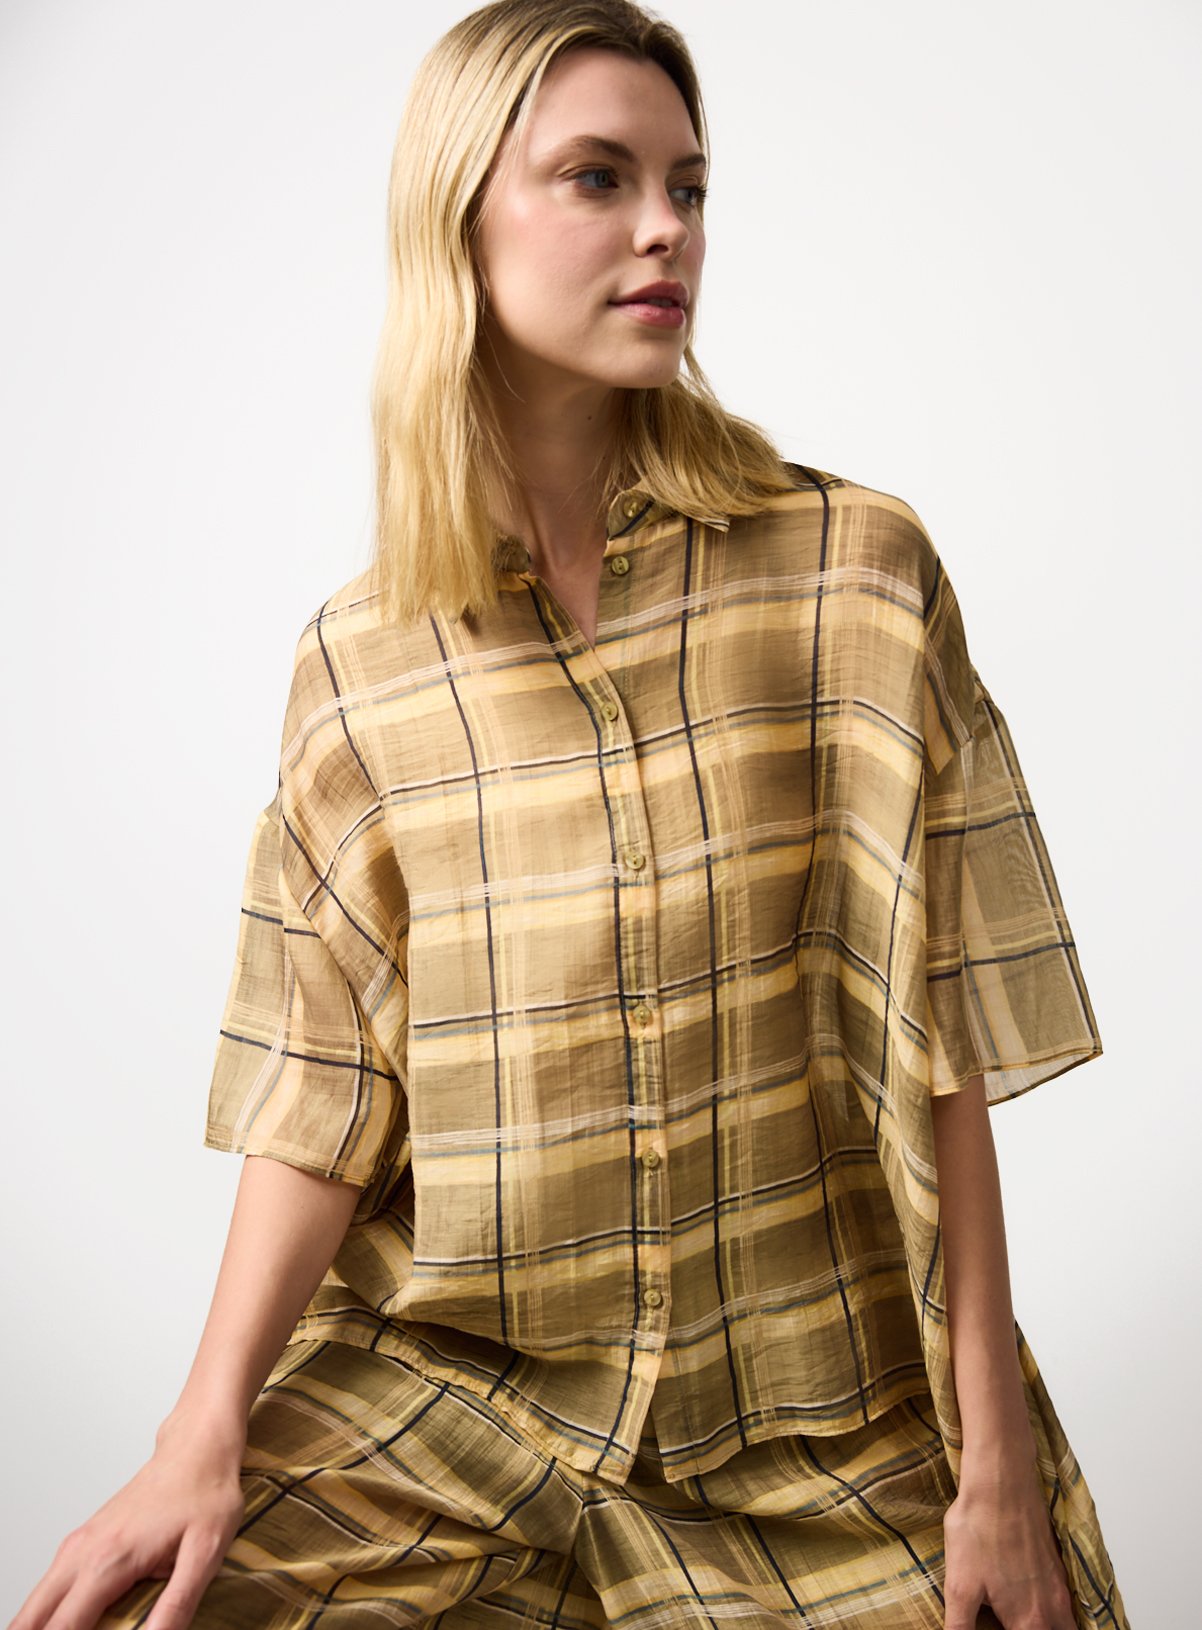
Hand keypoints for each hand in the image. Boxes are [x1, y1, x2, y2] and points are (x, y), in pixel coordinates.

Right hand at [8, 1417, 245, 1629]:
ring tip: (89, 1627)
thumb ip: (178, 1603)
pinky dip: (52, 1613)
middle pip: (31, 1619)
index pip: (62, 1628)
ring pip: (35, 1604)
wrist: (197, 1449)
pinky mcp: (83, 1543)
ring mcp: (78, 1546)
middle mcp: (82, 1553)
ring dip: (45, 1626)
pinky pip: (50, 1589)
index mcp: (109, 1561)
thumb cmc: (204, 1493)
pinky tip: (80, 1622)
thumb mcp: (206, 1552)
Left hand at [941, 1454, 1076, 1629]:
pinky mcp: (1057, 1566)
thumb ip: (959, 1627)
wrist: (1001, 1482)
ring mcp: (1059, 1587)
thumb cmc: (980, 1528)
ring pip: (1067, 1626)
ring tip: (1024, 1620)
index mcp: (1028, 1621)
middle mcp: (1052, 1609)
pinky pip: (1068, 1604)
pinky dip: (1058, 1615)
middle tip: (1010, 1623)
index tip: (1000, 1627)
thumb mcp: (958, 1586)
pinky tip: (1036, 1604)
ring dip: (1052, 1627)